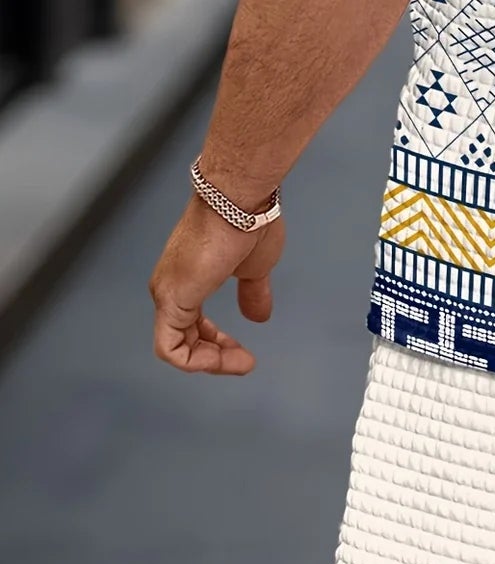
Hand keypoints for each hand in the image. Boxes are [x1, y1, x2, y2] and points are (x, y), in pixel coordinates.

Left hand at [150, 195, 284, 374]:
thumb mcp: (255, 269)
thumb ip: (252, 294)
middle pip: (182, 339)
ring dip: (210, 362)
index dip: (216, 343)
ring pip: (175, 347)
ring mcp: (168, 292)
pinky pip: (171, 348)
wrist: (240, 200)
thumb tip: (258, 316)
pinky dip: (196, 361)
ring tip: (243, 363)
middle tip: (246, 362)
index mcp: (188, 277)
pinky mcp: (171, 299)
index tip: (244, 352)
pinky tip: (223, 359)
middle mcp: (170, 286)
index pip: (191, 324)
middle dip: (216, 356)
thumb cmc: (248, 223)